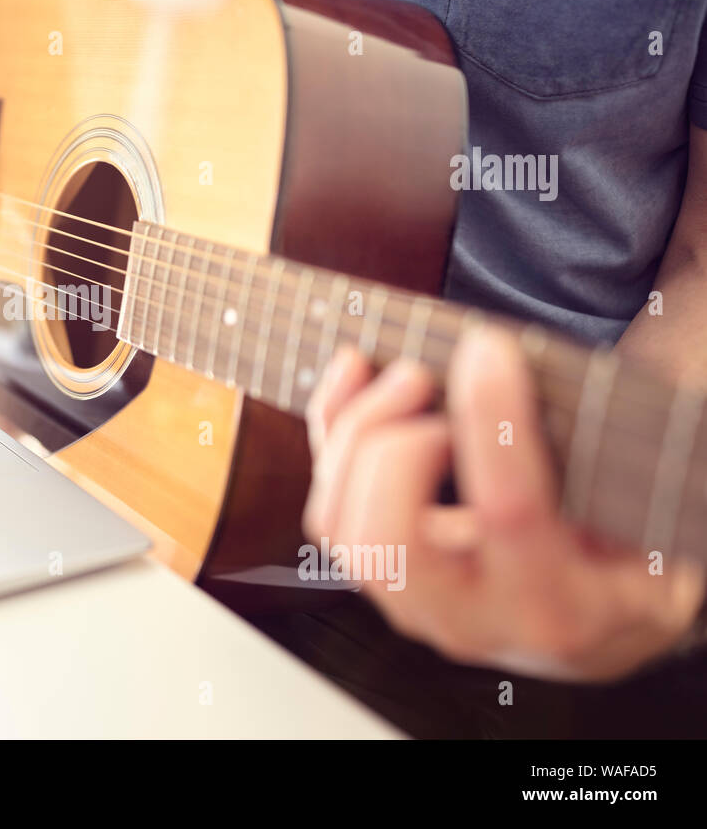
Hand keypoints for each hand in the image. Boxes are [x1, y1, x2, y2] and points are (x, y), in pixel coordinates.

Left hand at [304, 327, 704, 681]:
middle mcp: (473, 621)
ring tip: (408, 372)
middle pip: (389, 539)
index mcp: (559, 606)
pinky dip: (332, 431)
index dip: (492, 420)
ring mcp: (415, 606)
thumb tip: (519, 371)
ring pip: (341, 526)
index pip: (508, 512)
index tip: (489, 348)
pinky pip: (327, 508)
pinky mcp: (380, 577)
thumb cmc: (631, 551)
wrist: (602, 618)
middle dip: (397, 443)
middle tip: (429, 378)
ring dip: (356, 432)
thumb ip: (597, 457)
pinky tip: (355, 369)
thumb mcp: (644, 513)